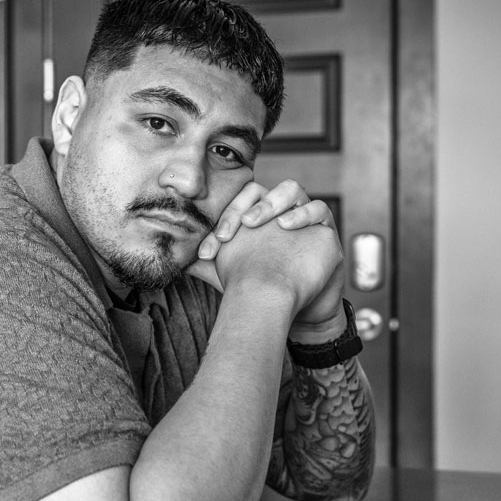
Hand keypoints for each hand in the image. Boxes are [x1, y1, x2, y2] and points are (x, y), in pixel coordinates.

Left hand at [186, 179, 344, 335]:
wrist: (294, 311)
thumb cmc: (263, 288)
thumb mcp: (230, 276)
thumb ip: (205, 265)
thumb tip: (176, 260)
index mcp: (253, 215)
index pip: (235, 203)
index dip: (220, 220)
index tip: (206, 252)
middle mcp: (277, 210)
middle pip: (259, 190)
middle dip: (241, 207)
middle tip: (228, 233)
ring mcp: (302, 216)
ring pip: (291, 189)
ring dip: (271, 202)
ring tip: (254, 222)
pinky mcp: (324, 230)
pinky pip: (319, 209)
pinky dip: (303, 213)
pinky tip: (287, 225)